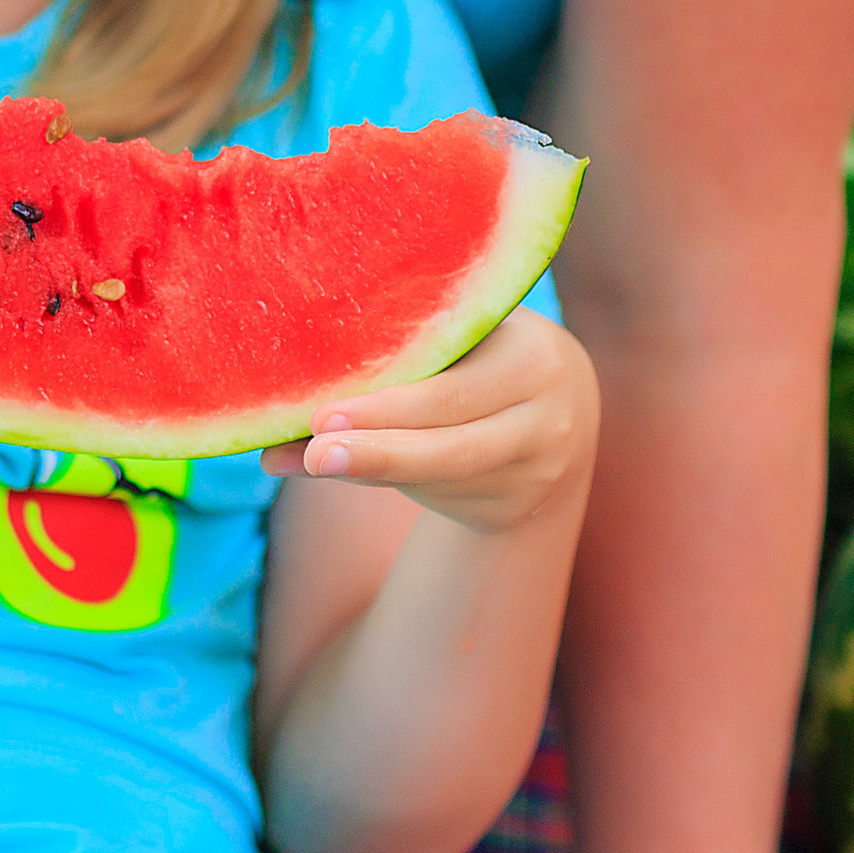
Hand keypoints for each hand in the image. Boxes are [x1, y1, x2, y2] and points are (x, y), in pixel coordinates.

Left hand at [265, 309, 595, 540]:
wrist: (561, 411)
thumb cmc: (486, 360)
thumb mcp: (465, 344)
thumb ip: (395, 358)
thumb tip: (292, 390)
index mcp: (534, 359)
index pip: (455, 390)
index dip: (389, 407)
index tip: (324, 414)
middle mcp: (546, 420)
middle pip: (452, 447)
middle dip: (377, 452)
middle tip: (313, 453)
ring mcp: (537, 472)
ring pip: (442, 477)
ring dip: (373, 470)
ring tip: (310, 462)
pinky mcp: (517, 508)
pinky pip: (440, 496)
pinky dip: (386, 478)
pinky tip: (344, 466)